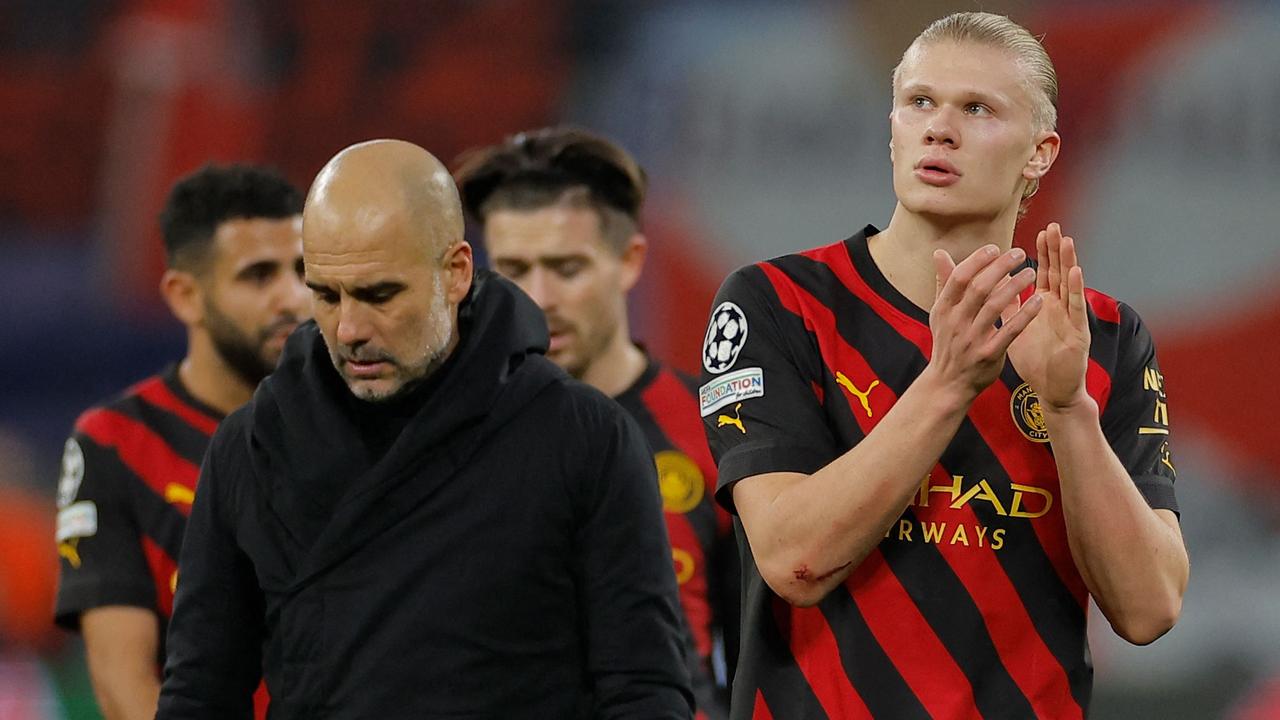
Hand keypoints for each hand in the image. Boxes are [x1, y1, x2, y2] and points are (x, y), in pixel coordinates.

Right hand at [927, 244, 1040, 400]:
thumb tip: (939, 253)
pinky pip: (1010, 331)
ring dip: (1016, 286)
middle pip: (979, 287)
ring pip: (995, 306)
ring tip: (1031, 272)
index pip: (960, 277)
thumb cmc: (948, 343)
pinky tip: (1037, 300)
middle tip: (1020, 254)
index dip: (978, 260)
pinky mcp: (989, 354)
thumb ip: (944, 282)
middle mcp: (956, 322)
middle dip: (1001, 267)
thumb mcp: (940, 313)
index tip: (995, 248)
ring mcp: (972, 339)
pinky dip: (1024, 315)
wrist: (948, 383)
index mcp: (943, 309)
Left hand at [1005, 223, 1090, 410]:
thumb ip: (1007, 305)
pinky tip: (1075, 273)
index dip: (1043, 253)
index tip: (1039, 231)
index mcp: (1044, 305)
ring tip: (1067, 241)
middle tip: (1054, 226)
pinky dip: (1076, 290)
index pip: (1044, 273)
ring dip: (1069, 262)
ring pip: (1070, 286)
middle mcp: (1059, 308)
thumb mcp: (1015, 327)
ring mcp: (1070, 319)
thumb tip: (993, 285)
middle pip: (1058, 273)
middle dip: (1056, 250)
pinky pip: (1076, 309)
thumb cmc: (1035, 359)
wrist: (1051, 389)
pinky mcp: (1078, 333)